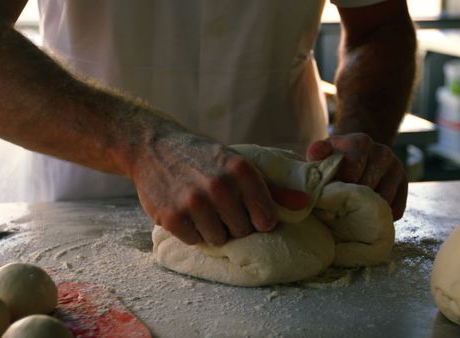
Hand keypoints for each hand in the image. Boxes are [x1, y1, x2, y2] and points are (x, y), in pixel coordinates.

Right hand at [131, 132, 306, 245]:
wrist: (154, 147)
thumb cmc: (204, 157)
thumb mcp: (239, 163)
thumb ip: (273, 187)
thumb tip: (305, 204)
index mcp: (241, 170)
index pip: (266, 219)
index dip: (259, 220)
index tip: (249, 213)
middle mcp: (219, 185)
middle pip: (243, 231)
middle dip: (235, 225)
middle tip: (220, 208)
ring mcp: (193, 202)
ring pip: (219, 240)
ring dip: (213, 230)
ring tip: (204, 209)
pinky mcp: (171, 216)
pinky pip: (194, 241)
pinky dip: (191, 232)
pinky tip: (186, 212)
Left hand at [307, 133, 406, 220]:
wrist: (360, 153)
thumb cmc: (337, 158)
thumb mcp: (325, 151)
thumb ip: (318, 152)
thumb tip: (314, 154)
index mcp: (361, 142)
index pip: (351, 173)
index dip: (340, 188)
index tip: (332, 194)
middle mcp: (382, 152)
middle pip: (368, 188)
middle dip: (353, 200)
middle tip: (342, 207)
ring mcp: (396, 168)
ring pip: (383, 200)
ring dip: (368, 210)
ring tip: (355, 211)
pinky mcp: (404, 184)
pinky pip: (396, 209)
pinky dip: (382, 216)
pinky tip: (369, 213)